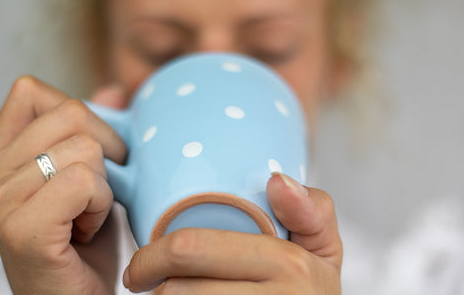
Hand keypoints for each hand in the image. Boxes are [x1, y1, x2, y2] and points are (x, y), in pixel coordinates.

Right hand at [0, 76, 127, 294]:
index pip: (31, 92)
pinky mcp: (22, 227)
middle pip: (70, 114)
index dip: (80, 116)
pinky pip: (85, 181)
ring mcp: (0, 200)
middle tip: (96, 194)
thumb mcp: (90, 177)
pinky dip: (101, 206)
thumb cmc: (83, 244)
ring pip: (84, 149)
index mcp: (0, 156)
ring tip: (86, 216)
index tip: (92, 156)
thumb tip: (113, 90)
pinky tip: (86, 230)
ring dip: (104, 187)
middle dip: (105, 151)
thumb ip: (94, 131)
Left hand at [123, 173, 341, 293]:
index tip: (142, 262)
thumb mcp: (323, 248)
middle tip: (140, 278)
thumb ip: (311, 209)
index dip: (151, 255)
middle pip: (178, 289)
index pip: (192, 249)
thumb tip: (277, 180)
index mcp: (289, 264)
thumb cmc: (311, 291)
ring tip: (164, 292)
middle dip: (147, 278)